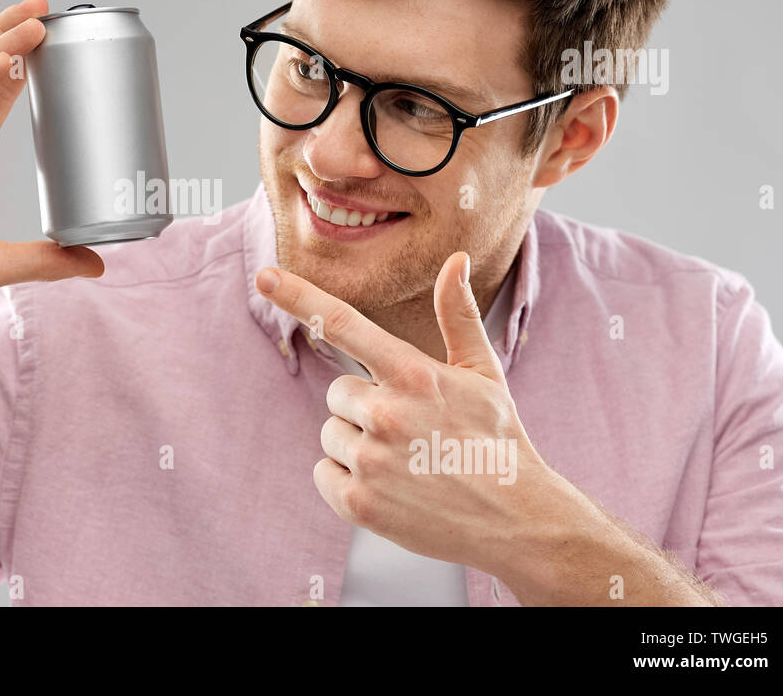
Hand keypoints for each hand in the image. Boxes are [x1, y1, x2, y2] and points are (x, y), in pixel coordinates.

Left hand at [254, 252, 562, 574]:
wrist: (518, 521)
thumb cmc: (499, 442)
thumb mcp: (484, 373)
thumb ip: (458, 315)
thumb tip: (455, 260)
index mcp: (414, 374)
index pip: (344, 324)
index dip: (299, 297)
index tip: (264, 276)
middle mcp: (386, 413)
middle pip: (337, 393)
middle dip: (364, 407)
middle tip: (411, 431)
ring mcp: (371, 460)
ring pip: (331, 434)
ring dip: (357, 445)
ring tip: (407, 462)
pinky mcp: (359, 503)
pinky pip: (324, 474)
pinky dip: (347, 481)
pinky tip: (392, 488)